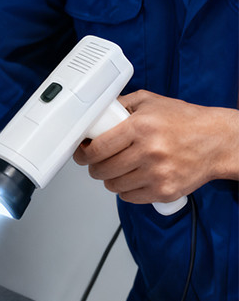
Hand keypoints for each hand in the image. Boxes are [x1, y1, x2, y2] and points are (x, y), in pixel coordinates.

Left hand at [73, 90, 238, 204]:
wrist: (218, 141)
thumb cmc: (186, 122)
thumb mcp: (152, 103)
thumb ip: (122, 105)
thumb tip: (97, 114)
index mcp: (142, 127)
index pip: (97, 148)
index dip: (84, 154)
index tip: (83, 153)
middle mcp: (149, 151)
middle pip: (101, 170)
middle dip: (96, 167)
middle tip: (100, 162)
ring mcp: (156, 174)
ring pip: (113, 186)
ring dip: (111, 179)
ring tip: (120, 169)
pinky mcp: (163, 191)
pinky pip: (128, 197)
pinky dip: (126, 190)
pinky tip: (134, 178)